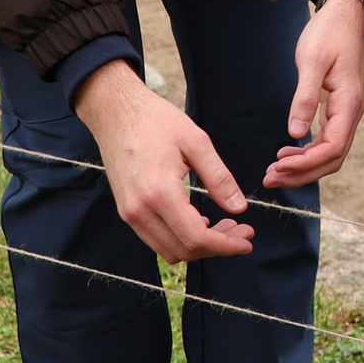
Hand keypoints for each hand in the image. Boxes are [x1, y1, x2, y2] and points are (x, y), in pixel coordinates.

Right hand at [72, 60, 254, 260]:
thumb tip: (240, 207)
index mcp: (159, 193)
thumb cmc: (157, 121)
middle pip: (183, 250)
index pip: (196, 237)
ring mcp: (129, 214)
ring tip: (226, 226)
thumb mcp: (196, 142)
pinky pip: (156, 238)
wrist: (116, 112)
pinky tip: (200, 220)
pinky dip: (180, 238)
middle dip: (217, 247)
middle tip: (243, 232)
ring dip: (199, 246)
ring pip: (169, 250)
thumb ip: (219, 178)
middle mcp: (140, 211)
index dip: (225, 245)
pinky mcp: (126, 211)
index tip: (248, 241)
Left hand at [267, 0, 363, 187]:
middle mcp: (352, 112)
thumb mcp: (312, 62)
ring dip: (304, 167)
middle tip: (270, 178)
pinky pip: (327, 141)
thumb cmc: (328, 34)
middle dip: (302, 173)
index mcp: (349, 103)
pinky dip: (308, 153)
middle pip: (332, 158)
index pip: (333, 148)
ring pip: (330, 153)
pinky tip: (287, 152)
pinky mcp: (338, 109)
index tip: (278, 165)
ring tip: (274, 170)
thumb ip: (304, 97)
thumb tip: (294, 133)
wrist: (344, 16)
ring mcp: (347, 112)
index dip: (306, 163)